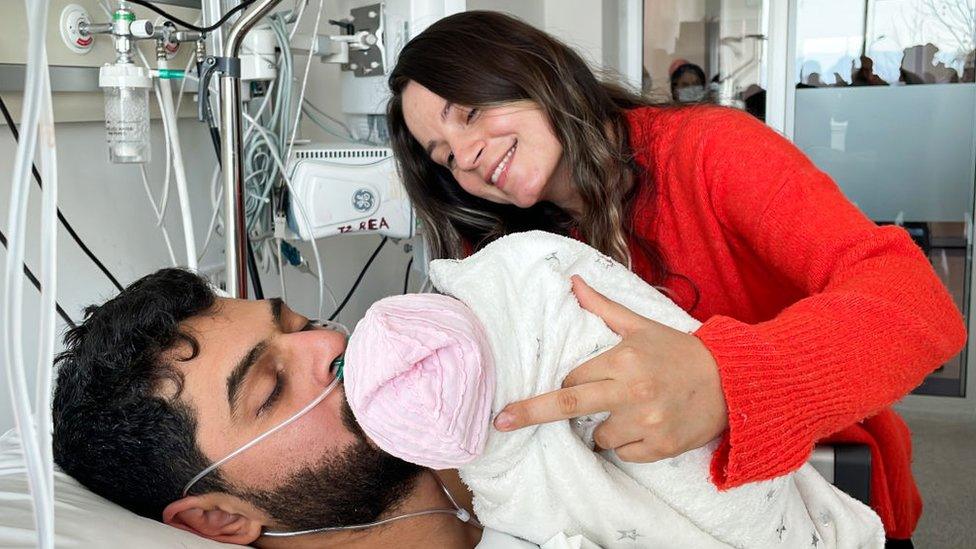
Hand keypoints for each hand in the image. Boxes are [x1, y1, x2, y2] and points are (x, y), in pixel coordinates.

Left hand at [493, 275, 728, 461]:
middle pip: (567, 405)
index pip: (573, 377)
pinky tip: (649, 426)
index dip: (570, 382)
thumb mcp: (641, 326)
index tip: (577, 383)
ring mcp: (646, 424)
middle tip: (502, 421)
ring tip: (634, 411)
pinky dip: (630, 444)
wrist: (732, 383)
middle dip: (531, 412)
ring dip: (605, 428)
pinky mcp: (660, 448)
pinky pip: (624, 453)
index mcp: (624, 359)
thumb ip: (603, 308)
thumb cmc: (680, 353)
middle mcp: (632, 392)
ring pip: (599, 436)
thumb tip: (572, 282)